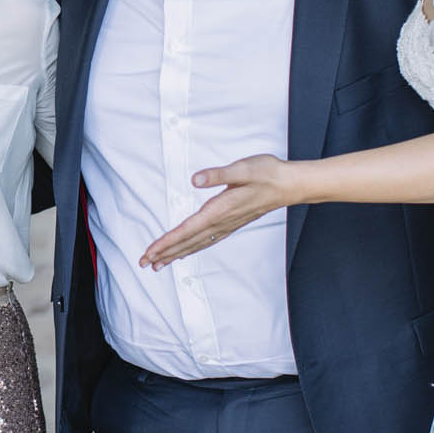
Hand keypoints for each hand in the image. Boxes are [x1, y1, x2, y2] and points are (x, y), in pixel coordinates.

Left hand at [140, 154, 292, 269]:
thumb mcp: (242, 168)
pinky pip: (207, 240)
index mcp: (219, 209)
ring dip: (176, 254)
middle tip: (144, 263)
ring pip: (196, 244)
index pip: (186, 230)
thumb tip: (195, 180)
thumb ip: (217, 175)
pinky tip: (186, 252)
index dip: (166, 242)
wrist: (290, 184)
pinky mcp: (231, 223)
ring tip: (158, 264)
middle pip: (187, 242)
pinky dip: (192, 248)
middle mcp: (221, 221)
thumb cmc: (267, 173)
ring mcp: (227, 225)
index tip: (150, 252)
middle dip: (164, 253)